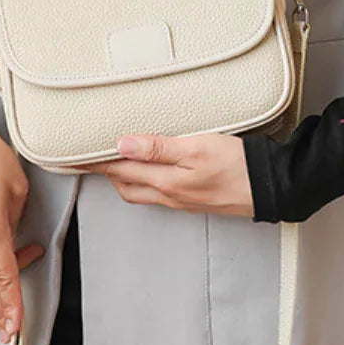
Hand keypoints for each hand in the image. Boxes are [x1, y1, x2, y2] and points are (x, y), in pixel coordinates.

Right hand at [0, 98, 43, 343]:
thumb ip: (18, 218)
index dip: (12, 305)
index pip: (5, 276)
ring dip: (2, 285)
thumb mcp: (18, 187)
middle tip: (9, 335)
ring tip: (17, 298)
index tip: (16, 329)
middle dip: (1, 310)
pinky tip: (14, 257)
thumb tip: (14, 234)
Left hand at [69, 132, 254, 216]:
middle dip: (104, 170)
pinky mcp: (196, 198)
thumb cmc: (240, 167)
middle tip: (88, 154)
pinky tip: (153, 168)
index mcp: (165, 182)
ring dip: (125, 176)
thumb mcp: (196, 149)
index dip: (92, 162)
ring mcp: (183, 199)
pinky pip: (159, 191)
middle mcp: (170, 195)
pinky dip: (146, 179)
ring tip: (115, 158)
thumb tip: (122, 145)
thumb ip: (158, 148)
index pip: (118, 170)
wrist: (274, 188)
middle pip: (125, 184)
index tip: (70, 156)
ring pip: (142, 190)